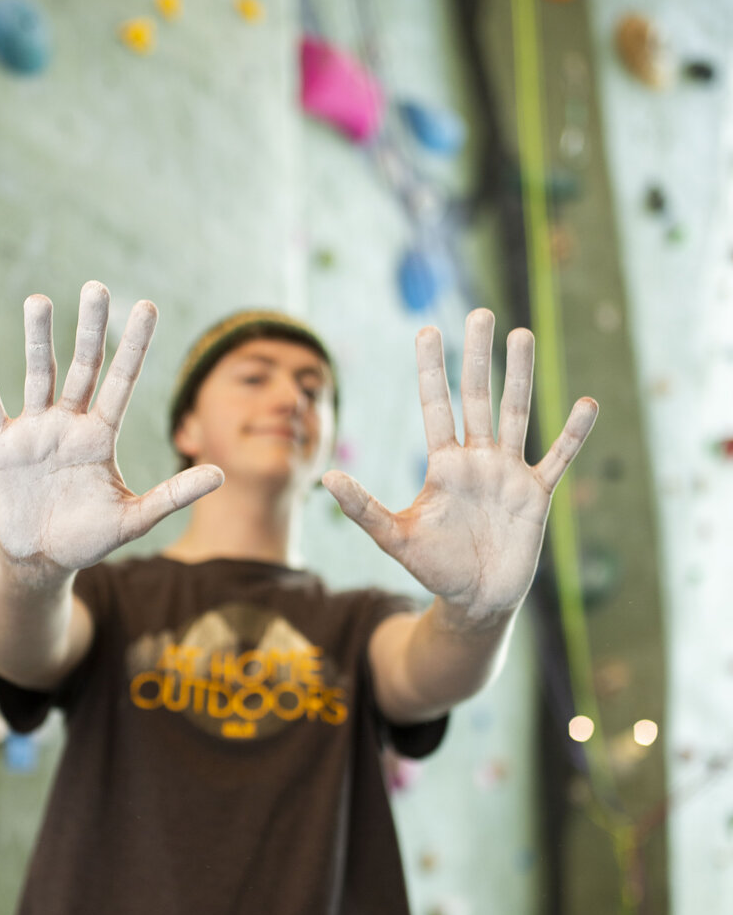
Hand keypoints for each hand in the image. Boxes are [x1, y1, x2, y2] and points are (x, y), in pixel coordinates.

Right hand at [0, 282, 222, 576]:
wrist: (41, 561)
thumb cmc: (89, 539)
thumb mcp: (135, 519)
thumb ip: (174, 495)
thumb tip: (222, 475)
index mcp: (101, 436)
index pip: (122, 381)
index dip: (134, 346)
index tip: (148, 306)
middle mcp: (69, 424)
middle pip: (83, 367)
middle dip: (90, 328)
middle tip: (97, 287)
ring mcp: (34, 431)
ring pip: (38, 375)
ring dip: (38, 339)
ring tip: (38, 300)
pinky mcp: (1, 445)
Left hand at [323, 309, 597, 620]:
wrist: (475, 601)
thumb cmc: (435, 568)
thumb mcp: (395, 537)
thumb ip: (363, 508)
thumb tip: (326, 478)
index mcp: (444, 464)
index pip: (435, 406)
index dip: (431, 369)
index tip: (427, 329)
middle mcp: (477, 459)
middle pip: (477, 397)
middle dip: (477, 356)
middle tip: (481, 312)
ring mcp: (508, 473)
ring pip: (517, 414)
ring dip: (521, 376)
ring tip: (522, 335)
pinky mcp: (536, 495)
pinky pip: (558, 458)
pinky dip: (573, 434)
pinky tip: (587, 403)